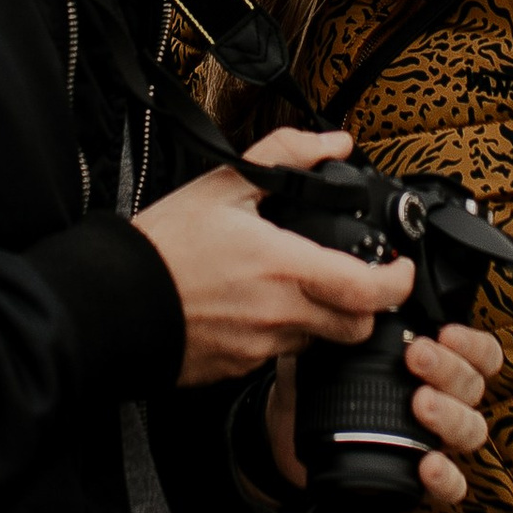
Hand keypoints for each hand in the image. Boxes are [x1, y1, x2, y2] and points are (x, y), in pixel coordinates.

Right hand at [133, 127, 413, 387]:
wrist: (112, 300)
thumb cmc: (165, 244)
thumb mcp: (224, 184)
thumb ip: (287, 156)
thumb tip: (335, 143)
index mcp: (285, 267)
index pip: (370, 291)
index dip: (399, 283)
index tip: (400, 268)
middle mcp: (281, 315)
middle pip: (358, 328)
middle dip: (369, 307)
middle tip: (358, 281)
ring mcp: (261, 348)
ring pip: (320, 344)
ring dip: (325, 320)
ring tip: (300, 290)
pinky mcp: (239, 369)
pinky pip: (280, 357)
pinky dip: (284, 335)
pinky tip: (259, 309)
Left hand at [264, 321, 500, 508]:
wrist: (291, 430)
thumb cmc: (320, 378)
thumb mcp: (331, 341)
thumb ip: (348, 316)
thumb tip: (362, 288)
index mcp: (435, 367)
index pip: (481, 354)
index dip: (474, 345)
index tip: (446, 333)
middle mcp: (445, 401)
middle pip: (474, 387)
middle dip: (451, 369)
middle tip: (418, 357)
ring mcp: (436, 441)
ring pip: (472, 430)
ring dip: (452, 414)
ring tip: (421, 403)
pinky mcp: (420, 478)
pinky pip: (453, 485)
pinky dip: (446, 477)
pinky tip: (427, 465)